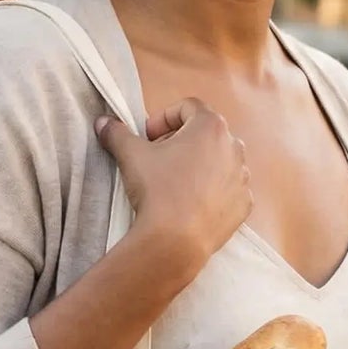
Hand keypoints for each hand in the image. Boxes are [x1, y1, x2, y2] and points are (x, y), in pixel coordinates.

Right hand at [97, 100, 251, 286]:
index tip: (149, 137)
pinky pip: (228, 189)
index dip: (164, 118)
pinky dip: (213, 190)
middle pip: (205, 133)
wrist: (175, 241)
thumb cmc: (157, 191)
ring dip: (199, 165)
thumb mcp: (131, 156)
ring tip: (176, 183)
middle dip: (181, 141)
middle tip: (160, 159)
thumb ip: (117, 133)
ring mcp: (242, 177)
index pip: (188, 107)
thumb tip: (103, 123)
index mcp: (210, 126)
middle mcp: (233, 147)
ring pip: (219, 161)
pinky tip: (192, 203)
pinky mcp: (244, 204)